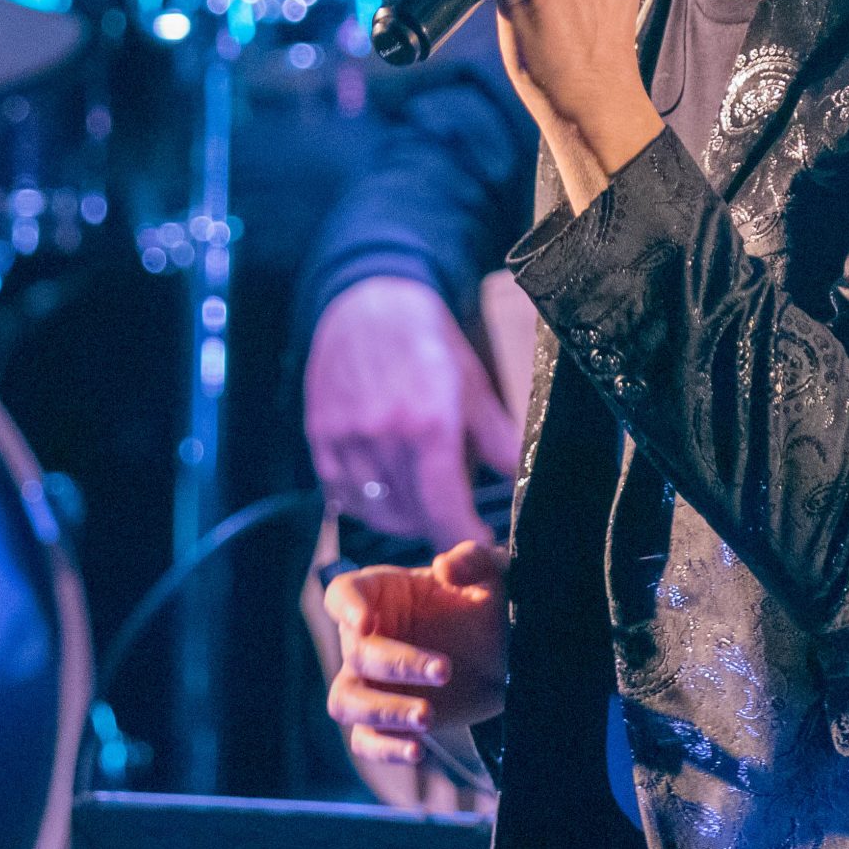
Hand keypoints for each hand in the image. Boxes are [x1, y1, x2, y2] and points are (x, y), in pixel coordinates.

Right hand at [305, 277, 521, 547]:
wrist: (368, 303)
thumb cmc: (428, 344)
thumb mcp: (474, 387)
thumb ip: (501, 443)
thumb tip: (528, 486)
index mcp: (429, 421)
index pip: (444, 509)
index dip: (464, 537)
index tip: (481, 545)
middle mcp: (382, 434)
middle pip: (413, 515)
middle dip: (440, 525)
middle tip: (457, 516)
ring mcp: (345, 438)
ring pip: (379, 512)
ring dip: (406, 518)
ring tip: (425, 496)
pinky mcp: (320, 439)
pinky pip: (344, 498)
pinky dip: (369, 504)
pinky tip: (389, 486)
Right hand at [324, 541, 508, 767]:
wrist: (511, 656)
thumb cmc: (493, 604)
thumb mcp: (496, 573)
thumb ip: (475, 560)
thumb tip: (445, 566)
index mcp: (382, 593)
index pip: (342, 593)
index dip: (346, 608)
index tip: (365, 623)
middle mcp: (369, 638)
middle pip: (354, 653)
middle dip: (397, 664)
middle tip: (445, 670)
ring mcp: (373, 682)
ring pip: (346, 702)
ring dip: (384, 711)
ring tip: (428, 717)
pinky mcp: (389, 721)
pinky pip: (367, 741)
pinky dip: (385, 749)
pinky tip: (418, 750)